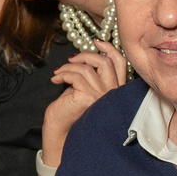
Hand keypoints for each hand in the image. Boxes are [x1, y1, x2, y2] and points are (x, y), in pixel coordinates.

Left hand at [41, 43, 127, 161]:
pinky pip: (75, 76)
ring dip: (68, 67)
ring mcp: (102, 96)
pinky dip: (63, 74)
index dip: (109, 48)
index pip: (120, 63)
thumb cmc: (71, 112)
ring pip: (87, 68)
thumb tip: (84, 57)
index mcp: (115, 90)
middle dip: (86, 55)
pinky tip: (55, 79)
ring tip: (58, 73)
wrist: (61, 133)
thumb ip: (91, 75)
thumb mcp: (85, 88)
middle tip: (71, 59)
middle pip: (106, 61)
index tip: (96, 42)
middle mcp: (113, 93)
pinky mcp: (89, 97)